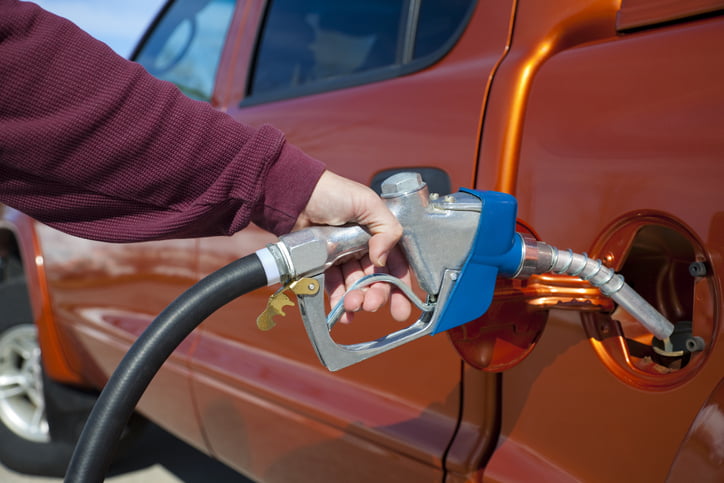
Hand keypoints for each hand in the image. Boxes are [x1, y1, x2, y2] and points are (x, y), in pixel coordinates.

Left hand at [294, 171, 411, 321]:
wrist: (297, 195)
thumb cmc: (334, 193)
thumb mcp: (369, 204)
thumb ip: (387, 230)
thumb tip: (382, 260)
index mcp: (380, 235)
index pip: (396, 265)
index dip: (401, 287)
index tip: (401, 308)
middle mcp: (364, 248)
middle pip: (376, 280)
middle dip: (377, 296)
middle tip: (372, 305)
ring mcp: (344, 258)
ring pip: (355, 286)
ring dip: (357, 300)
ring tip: (353, 306)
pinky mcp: (323, 265)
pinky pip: (333, 286)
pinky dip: (338, 301)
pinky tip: (341, 311)